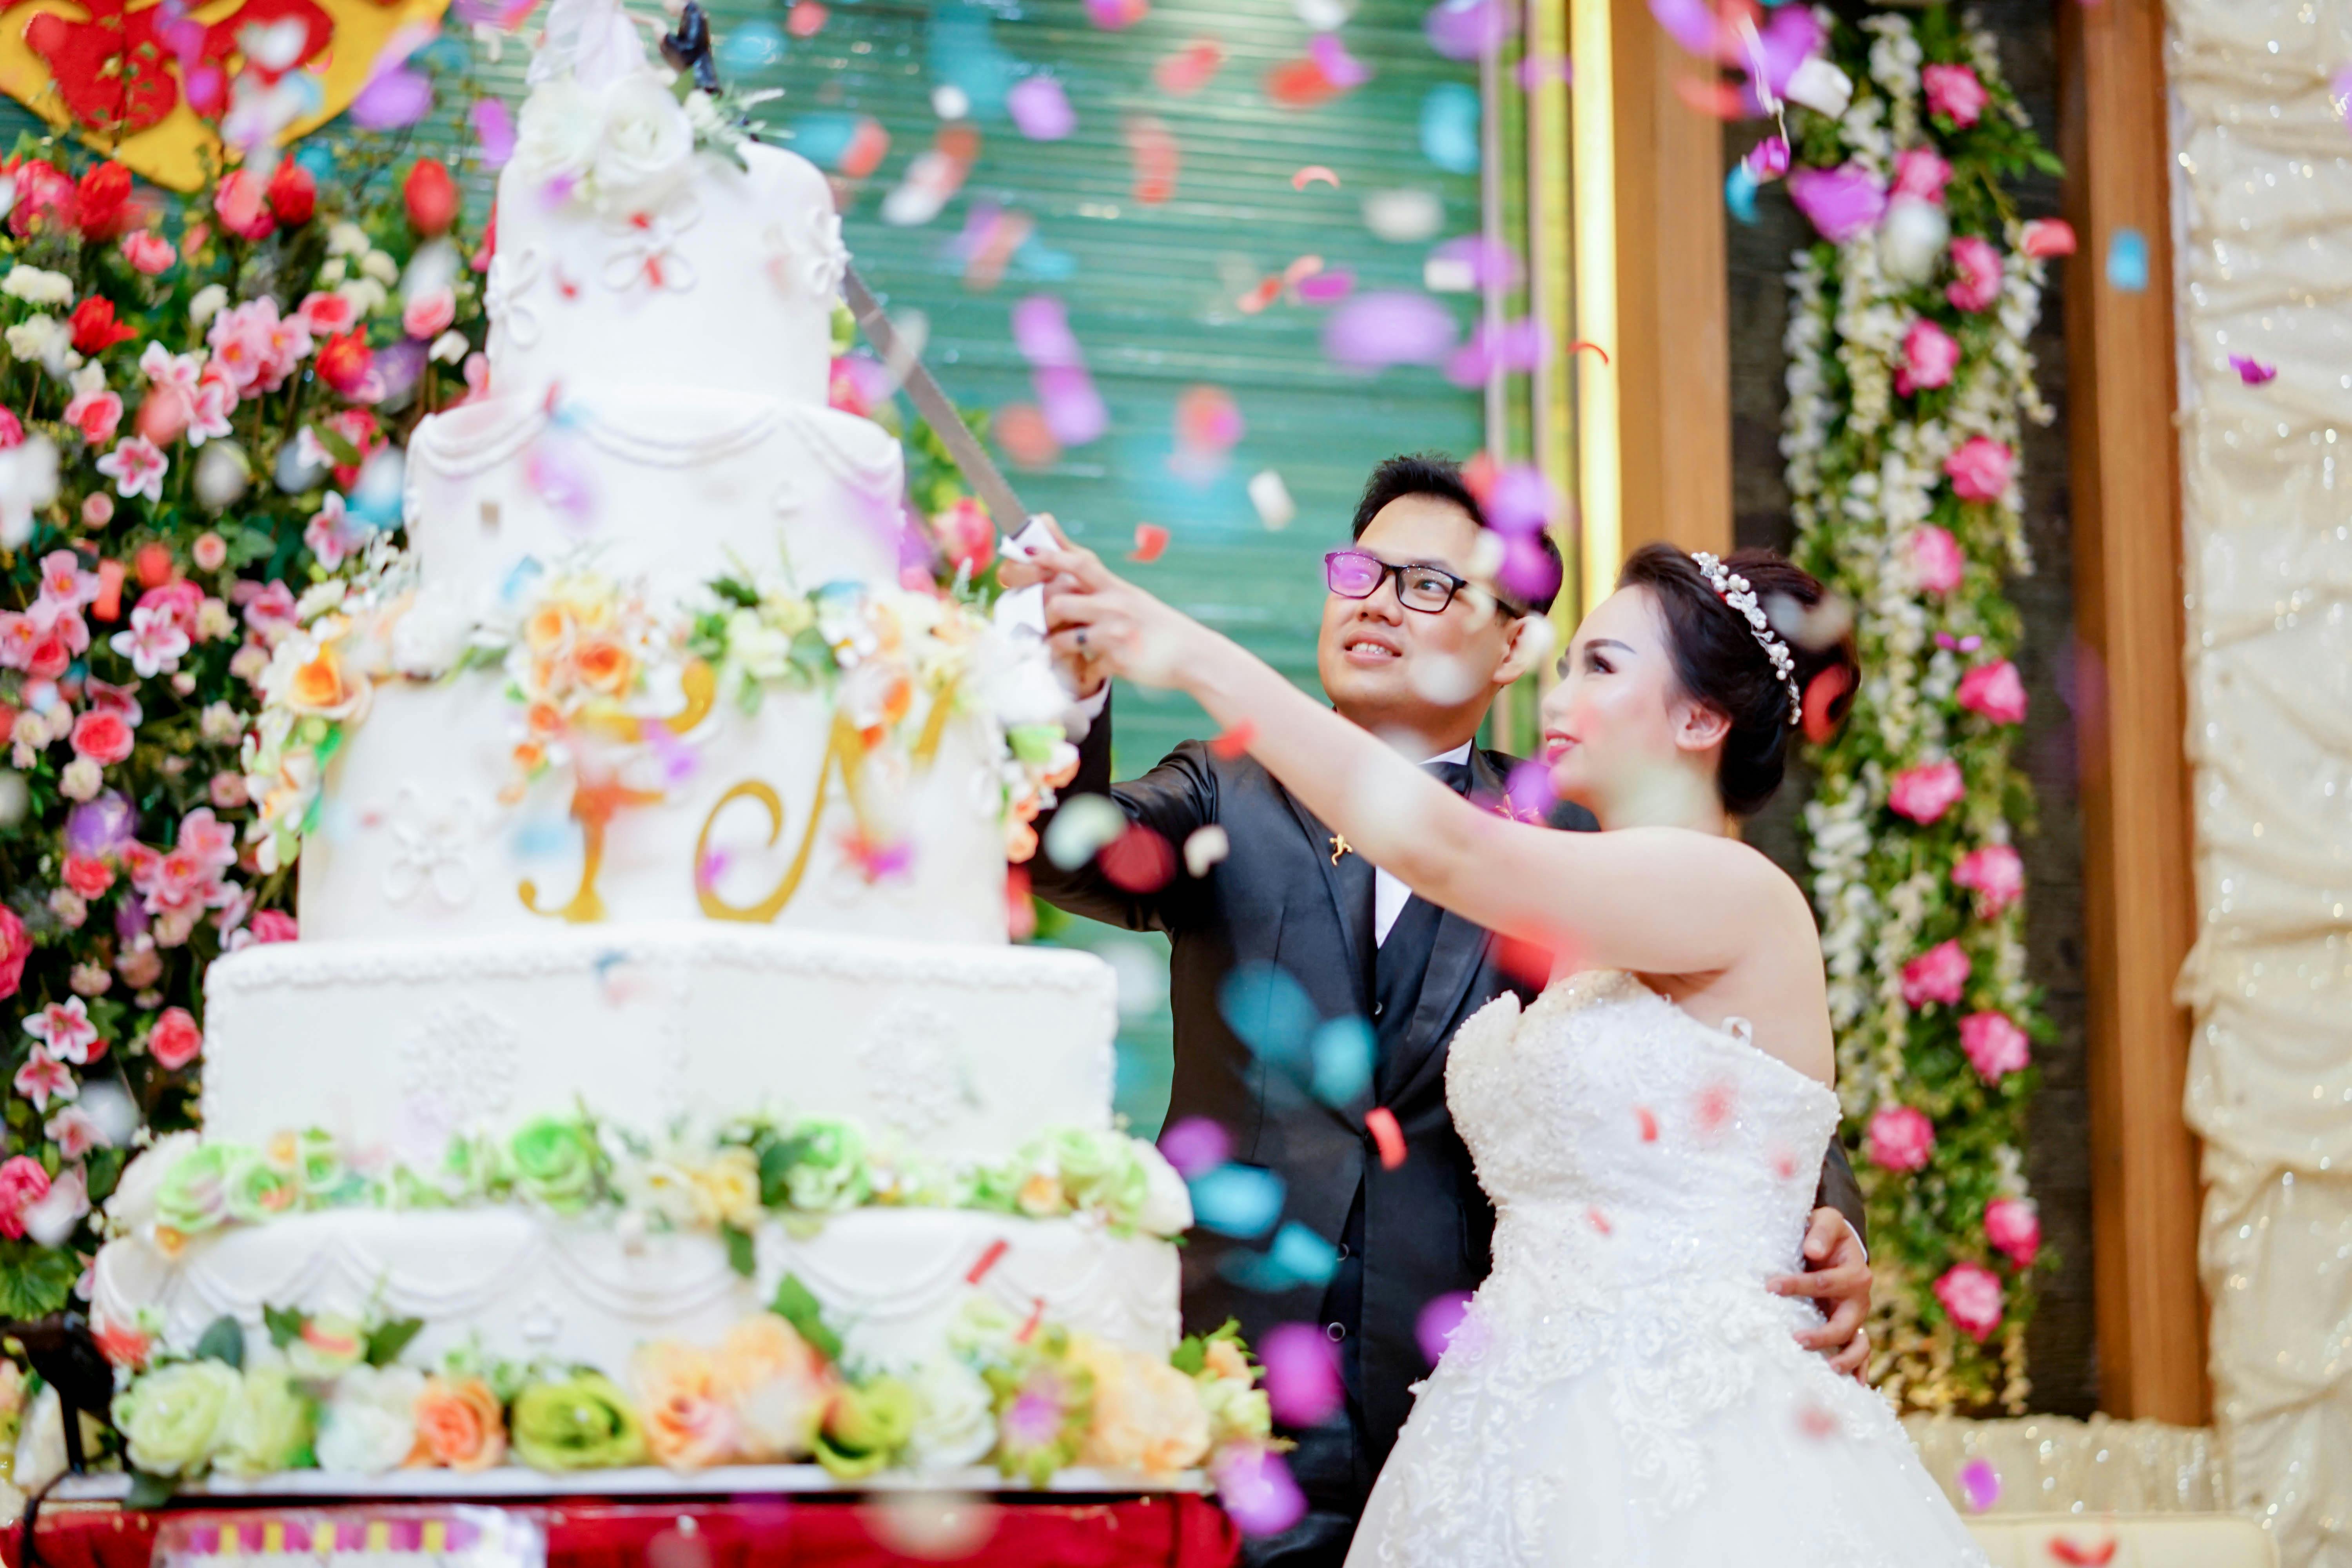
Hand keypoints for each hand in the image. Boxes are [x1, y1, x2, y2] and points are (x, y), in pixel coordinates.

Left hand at [1032, 541, 1206, 690]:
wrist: (1192, 654)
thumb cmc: (1155, 626)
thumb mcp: (1129, 596)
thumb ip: (1098, 582)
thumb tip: (1068, 556)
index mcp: (1116, 587)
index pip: (1079, 563)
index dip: (1051, 555)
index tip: (1028, 550)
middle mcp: (1115, 605)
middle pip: (1059, 601)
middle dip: (1041, 615)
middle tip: (1035, 625)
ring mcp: (1116, 632)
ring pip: (1065, 637)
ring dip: (1054, 645)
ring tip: (1055, 650)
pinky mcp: (1119, 659)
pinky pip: (1086, 667)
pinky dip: (1082, 673)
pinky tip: (1086, 674)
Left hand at [1769, 1208, 1870, 1379]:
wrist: (1838, 1244)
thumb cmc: (1827, 1233)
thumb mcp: (1827, 1220)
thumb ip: (1821, 1231)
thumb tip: (1812, 1251)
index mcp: (1855, 1272)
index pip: (1824, 1283)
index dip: (1797, 1285)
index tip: (1770, 1286)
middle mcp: (1859, 1299)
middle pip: (1846, 1323)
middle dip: (1823, 1335)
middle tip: (1795, 1339)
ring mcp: (1858, 1318)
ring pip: (1859, 1345)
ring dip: (1843, 1359)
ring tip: (1826, 1369)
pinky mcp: (1853, 1329)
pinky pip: (1861, 1355)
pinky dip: (1859, 1371)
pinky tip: (1853, 1389)